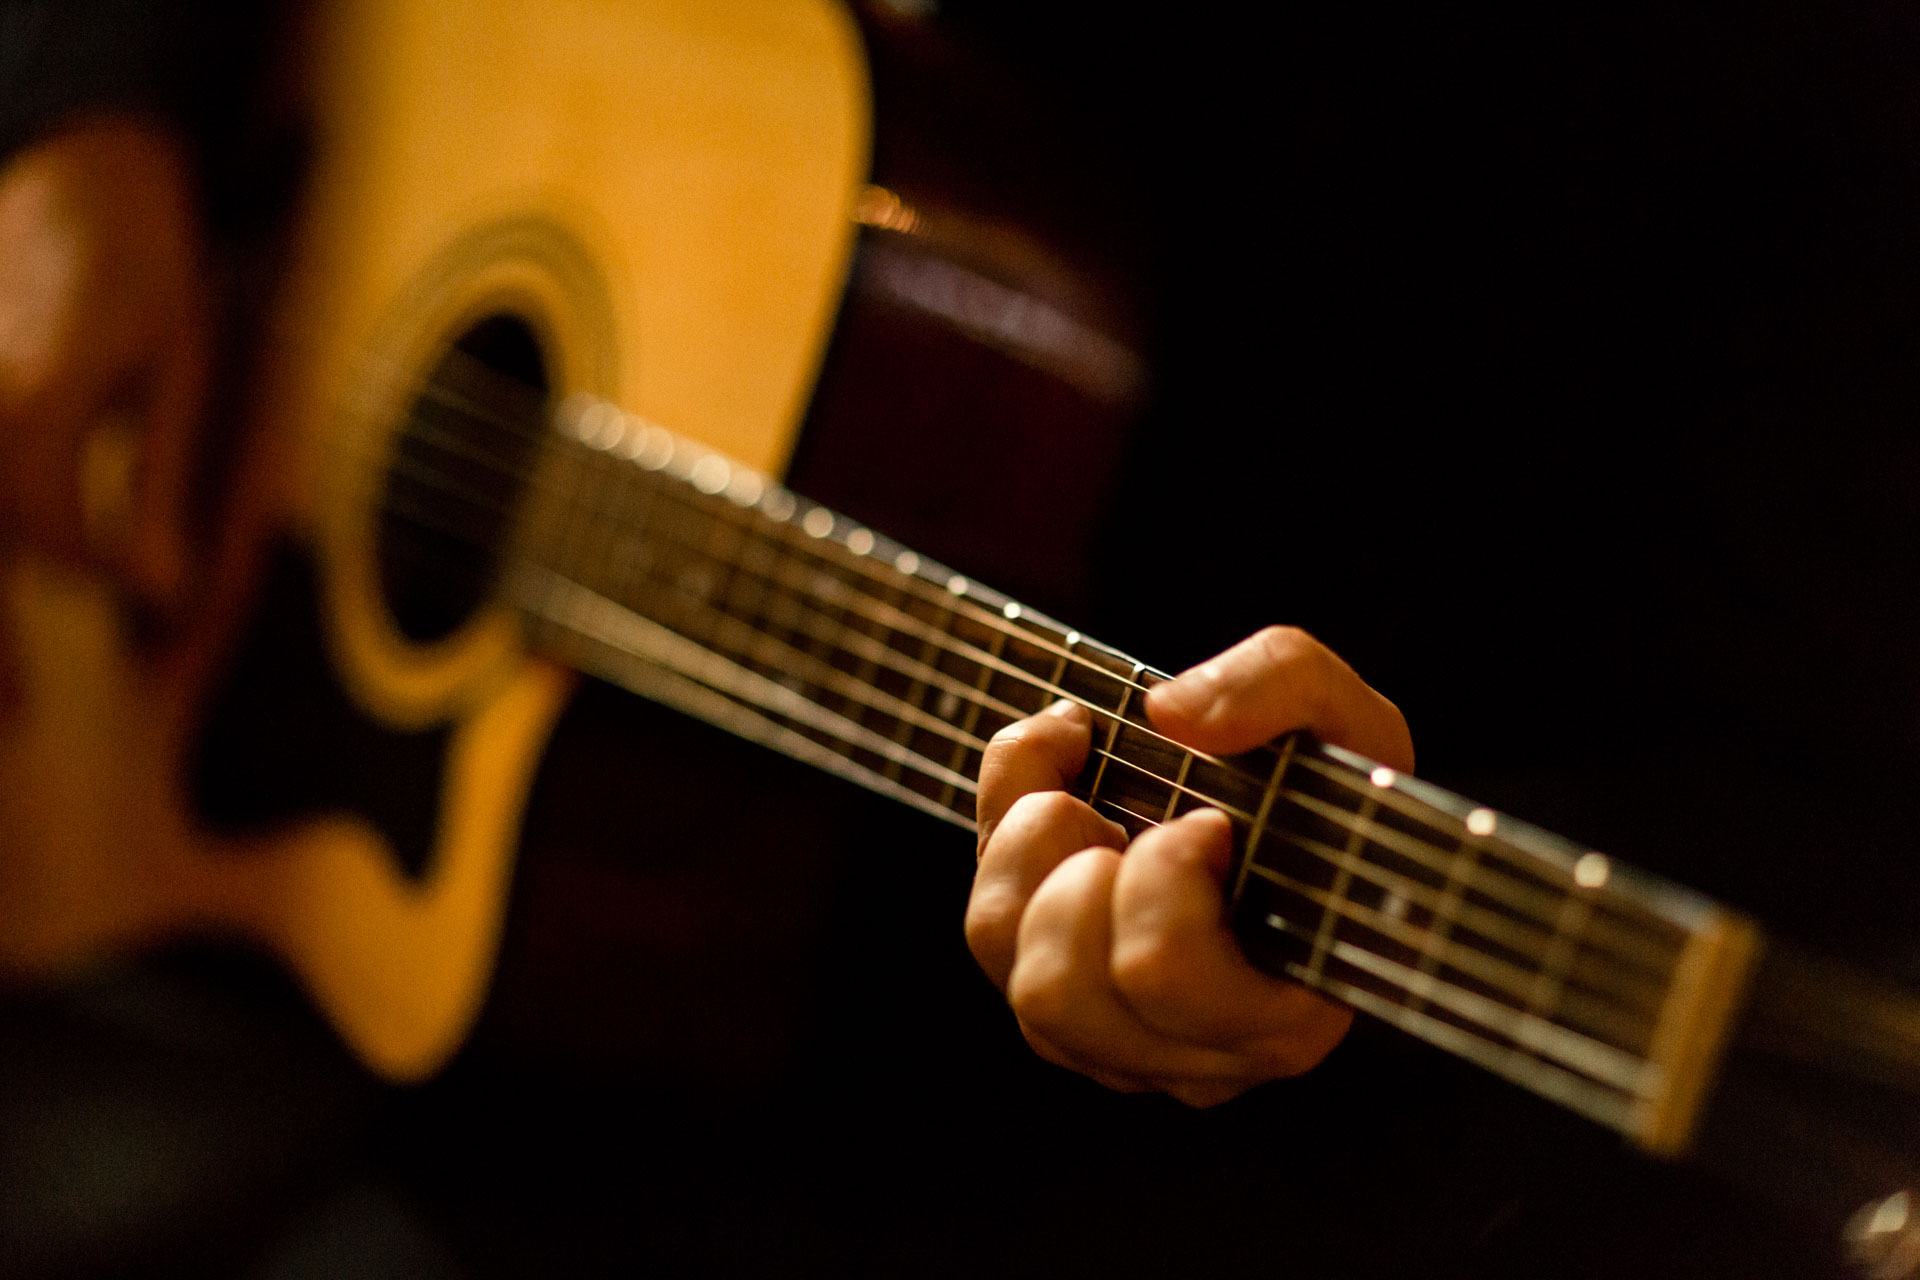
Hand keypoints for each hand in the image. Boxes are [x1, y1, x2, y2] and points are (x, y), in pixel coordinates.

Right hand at [0, 116, 210, 711]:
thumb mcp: (176, 365)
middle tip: (19, 725)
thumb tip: (167, 591)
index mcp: (31, 404)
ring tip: (5, 698)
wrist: (81, 167)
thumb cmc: (145, 261)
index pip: (54, 534)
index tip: (157, 586)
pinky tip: (7, 589)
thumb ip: (157, 482)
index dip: (106, 571)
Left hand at [966, 626, 1412, 1105]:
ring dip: (1032, 863)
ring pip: (1015, 976)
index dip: (1160, 873)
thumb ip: (1281, 685)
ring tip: (1096, 810)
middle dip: (1079, 870)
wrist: (1315, 827)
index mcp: (1282, 1015)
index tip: (1213, 821)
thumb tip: (1171, 714)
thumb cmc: (1339, 793)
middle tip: (1148, 819)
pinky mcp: (1066, 1014)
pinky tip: (1070, 805)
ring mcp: (1121, 1049)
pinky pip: (995, 939)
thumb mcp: (1347, 718)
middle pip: (1057, 989)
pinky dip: (1009, 849)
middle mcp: (1195, 1058)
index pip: (1158, 969)